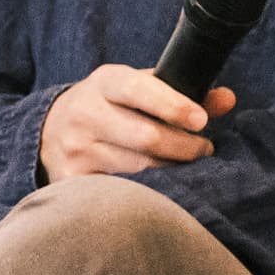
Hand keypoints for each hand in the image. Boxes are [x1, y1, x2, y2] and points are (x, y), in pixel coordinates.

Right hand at [39, 66, 236, 182]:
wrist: (47, 131)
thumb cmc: (107, 106)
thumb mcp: (136, 88)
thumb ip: (181, 92)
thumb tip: (227, 99)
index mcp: (103, 83)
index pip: (139, 90)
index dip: (173, 106)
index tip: (201, 121)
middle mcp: (84, 114)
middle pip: (146, 137)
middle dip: (185, 147)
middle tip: (204, 150)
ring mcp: (75, 150)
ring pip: (138, 169)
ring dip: (171, 170)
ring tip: (184, 166)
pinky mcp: (71, 180)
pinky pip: (121, 191)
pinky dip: (147, 190)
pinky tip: (159, 186)